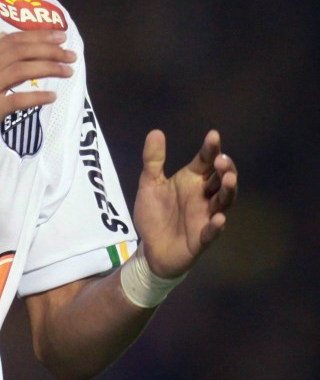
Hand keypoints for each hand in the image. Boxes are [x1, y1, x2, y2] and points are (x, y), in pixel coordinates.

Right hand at [0, 30, 75, 173]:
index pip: (10, 40)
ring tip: (67, 72)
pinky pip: (17, 100)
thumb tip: (8, 50)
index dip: (37, 36)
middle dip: (49, 49)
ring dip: (49, 68)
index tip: (58, 37)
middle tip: (70, 53)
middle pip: (19, 51)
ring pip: (21, 70)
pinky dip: (37, 96)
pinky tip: (51, 97)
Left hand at [133, 129, 237, 278]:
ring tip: (230, 179)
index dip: (210, 149)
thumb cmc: (155, 214)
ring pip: (223, 202)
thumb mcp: (149, 184)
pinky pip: (212, 232)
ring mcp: (205, 217)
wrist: (150, 248)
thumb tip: (156, 132)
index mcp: (191, 181)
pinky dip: (216, 226)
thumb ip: (152, 160)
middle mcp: (203, 196)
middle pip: (219, 180)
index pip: (205, 162)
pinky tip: (219, 219)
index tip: (213, 135)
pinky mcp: (201, 238)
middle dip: (224, 169)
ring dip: (228, 191)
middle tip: (222, 160)